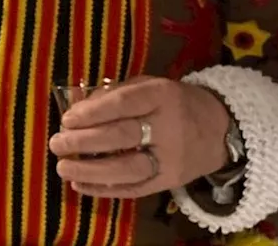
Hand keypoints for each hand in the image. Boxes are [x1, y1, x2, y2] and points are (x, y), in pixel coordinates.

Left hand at [48, 76, 231, 198]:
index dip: (92, 112)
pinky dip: (105, 190)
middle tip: (57, 143)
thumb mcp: (148, 87)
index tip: (67, 119)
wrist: (220, 129)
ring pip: (127, 168)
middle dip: (84, 141)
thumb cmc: (173, 103)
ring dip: (90, 171)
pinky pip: (135, 189)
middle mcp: (169, 127)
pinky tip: (81, 185)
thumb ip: (112, 94)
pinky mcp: (170, 181)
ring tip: (63, 168)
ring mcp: (171, 158)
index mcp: (162, 96)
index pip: (124, 103)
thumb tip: (74, 106)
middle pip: (122, 136)